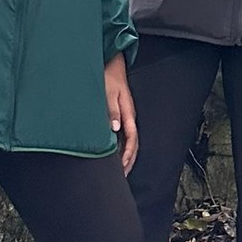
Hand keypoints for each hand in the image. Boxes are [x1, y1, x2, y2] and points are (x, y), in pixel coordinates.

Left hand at [105, 54, 137, 171]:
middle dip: (129, 160)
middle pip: (134, 143)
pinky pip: (125, 135)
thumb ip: (111, 111)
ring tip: (121, 170)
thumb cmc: (109, 78)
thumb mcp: (108, 93)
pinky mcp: (122, 115)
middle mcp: (129, 117)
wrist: (113, 65)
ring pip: (130, 141)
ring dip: (126, 156)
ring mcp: (127, 116)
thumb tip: (115, 129)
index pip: (132, 138)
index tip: (123, 167)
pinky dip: (122, 147)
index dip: (128, 154)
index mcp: (128, 113)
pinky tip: (116, 154)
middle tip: (122, 176)